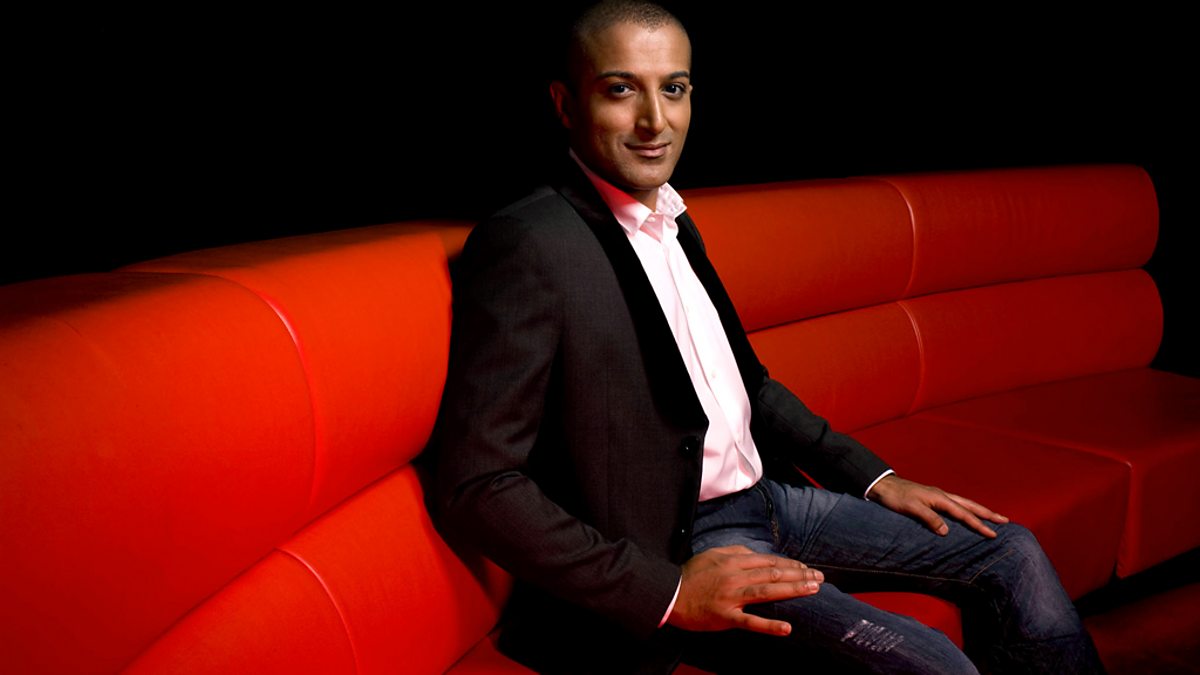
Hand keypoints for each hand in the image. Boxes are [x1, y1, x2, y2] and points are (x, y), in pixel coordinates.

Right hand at [667, 545, 822, 635]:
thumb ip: (736, 553)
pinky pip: (750, 622)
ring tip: (813, 590)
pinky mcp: (725, 617)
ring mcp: (731, 597)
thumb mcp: (713, 555)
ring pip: (767, 592)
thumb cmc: (691, 574)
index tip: (807, 568)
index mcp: (733, 561)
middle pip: (773, 573)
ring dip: (792, 590)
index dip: (790, 564)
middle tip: (820, 578)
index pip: (768, 561)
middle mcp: (735, 577)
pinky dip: (770, 626)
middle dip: (799, 575)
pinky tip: (787, 628)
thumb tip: (757, 555)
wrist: (669, 594)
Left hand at [867, 474, 1008, 538]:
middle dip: (988, 514)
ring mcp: (938, 496)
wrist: (883, 486)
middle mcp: (942, 495)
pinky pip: (956, 504)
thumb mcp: (912, 509)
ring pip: (964, 503)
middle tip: (1005, 521)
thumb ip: (929, 519)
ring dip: (979, 510)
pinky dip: (966, 509)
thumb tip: (947, 531)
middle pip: (970, 505)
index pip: (964, 514)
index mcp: (940, 498)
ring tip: (993, 517)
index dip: (979, 525)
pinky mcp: (933, 498)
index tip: (993, 534)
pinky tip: (967, 513)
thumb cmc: (896, 498)